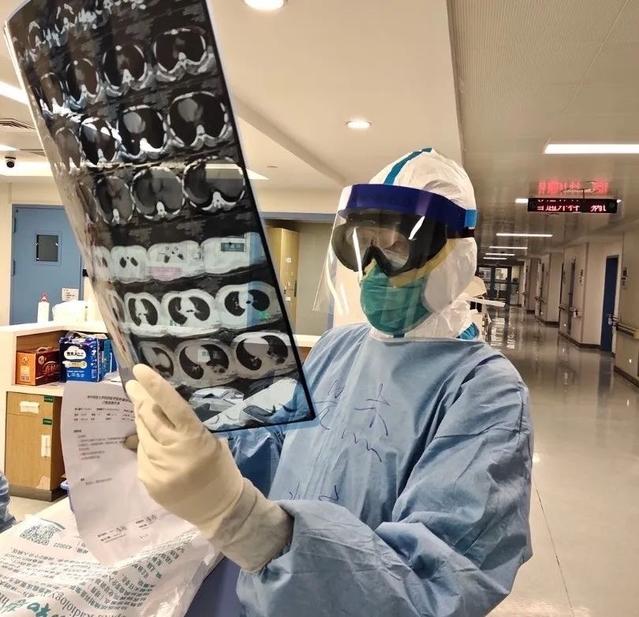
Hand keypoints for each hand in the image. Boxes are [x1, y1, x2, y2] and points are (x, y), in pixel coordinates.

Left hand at [125, 365, 291, 570]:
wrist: (219, 509)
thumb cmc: (220, 470)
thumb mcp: (210, 442)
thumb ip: (184, 427)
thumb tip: (159, 408)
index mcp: (194, 438)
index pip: (171, 405)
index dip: (155, 385)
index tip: (139, 369)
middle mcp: (172, 451)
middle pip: (149, 416)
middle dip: (139, 398)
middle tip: (132, 385)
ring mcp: (157, 467)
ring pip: (142, 434)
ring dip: (142, 420)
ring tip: (142, 410)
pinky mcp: (148, 481)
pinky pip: (141, 454)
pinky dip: (146, 445)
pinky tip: (153, 444)